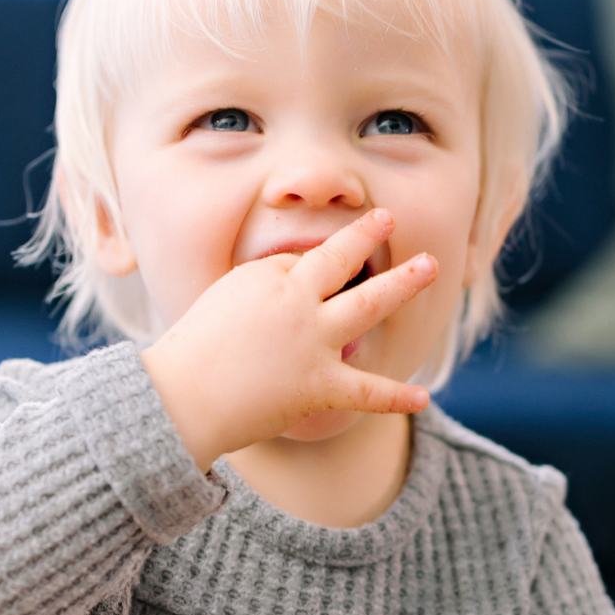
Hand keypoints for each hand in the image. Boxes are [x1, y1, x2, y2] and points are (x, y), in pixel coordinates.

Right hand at [141, 210, 437, 471]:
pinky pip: (368, 391)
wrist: (181, 397)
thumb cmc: (190, 358)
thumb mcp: (221, 305)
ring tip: (433, 265)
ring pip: (370, 303)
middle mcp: (297, 300)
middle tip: (389, 216)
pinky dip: (396, 397)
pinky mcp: (320, 384)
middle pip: (341, 258)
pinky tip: (423, 397)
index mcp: (266, 276)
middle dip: (367, 235)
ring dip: (404, 281)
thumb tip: (289, 304)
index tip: (294, 289)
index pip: (299, 264)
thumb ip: (257, 295)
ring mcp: (314, 339)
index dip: (302, 276)